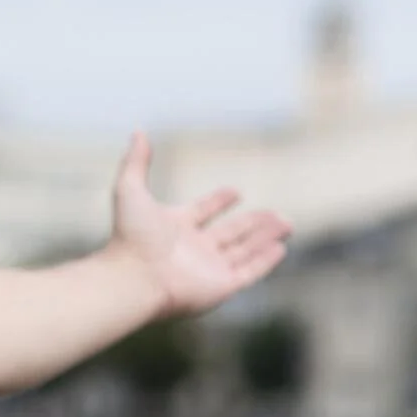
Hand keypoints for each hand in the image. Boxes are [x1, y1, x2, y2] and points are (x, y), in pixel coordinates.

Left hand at [108, 131, 291, 317]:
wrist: (133, 277)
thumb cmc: (130, 236)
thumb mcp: (129, 189)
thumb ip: (135, 161)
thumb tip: (138, 130)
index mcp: (174, 226)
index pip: (202, 211)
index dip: (218, 201)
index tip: (236, 191)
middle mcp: (193, 248)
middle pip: (230, 233)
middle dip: (254, 223)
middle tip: (276, 214)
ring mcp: (208, 269)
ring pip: (244, 250)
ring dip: (266, 237)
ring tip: (287, 223)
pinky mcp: (221, 286)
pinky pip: (249, 271)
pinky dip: (265, 260)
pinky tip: (281, 247)